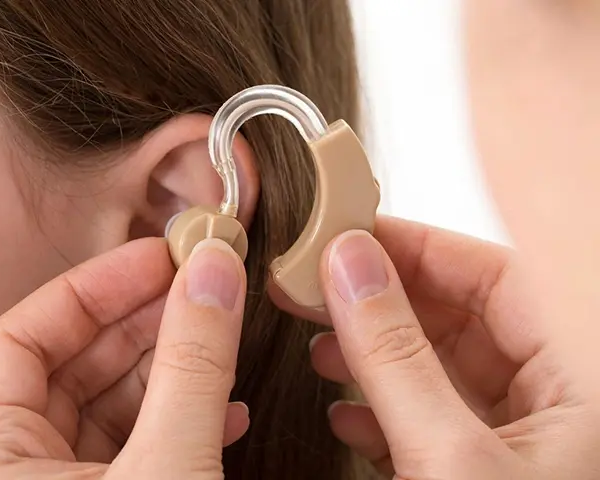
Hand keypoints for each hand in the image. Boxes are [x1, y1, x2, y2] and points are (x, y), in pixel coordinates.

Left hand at [0, 238, 247, 478]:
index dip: (88, 290)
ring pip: (114, 407)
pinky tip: (227, 408)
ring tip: (218, 333)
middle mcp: (23, 475)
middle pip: (74, 366)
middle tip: (198, 283)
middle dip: (144, 321)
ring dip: (174, 368)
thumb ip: (192, 369)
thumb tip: (215, 271)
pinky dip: (185, 421)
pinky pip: (143, 448)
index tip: (153, 259)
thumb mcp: (167, 467)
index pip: (16, 342)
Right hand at [278, 216, 599, 478]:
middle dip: (381, 303)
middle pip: (461, 320)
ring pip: (437, 371)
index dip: (420, 248)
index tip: (351, 235)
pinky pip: (428, 423)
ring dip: (372, 356)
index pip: (500, 278)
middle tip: (318, 285)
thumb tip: (349, 267)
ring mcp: (517, 444)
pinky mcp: (479, 476)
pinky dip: (381, 413)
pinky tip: (344, 412)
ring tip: (320, 347)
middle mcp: (558, 406)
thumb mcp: (449, 457)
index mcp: (585, 384)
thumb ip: (395, 359)